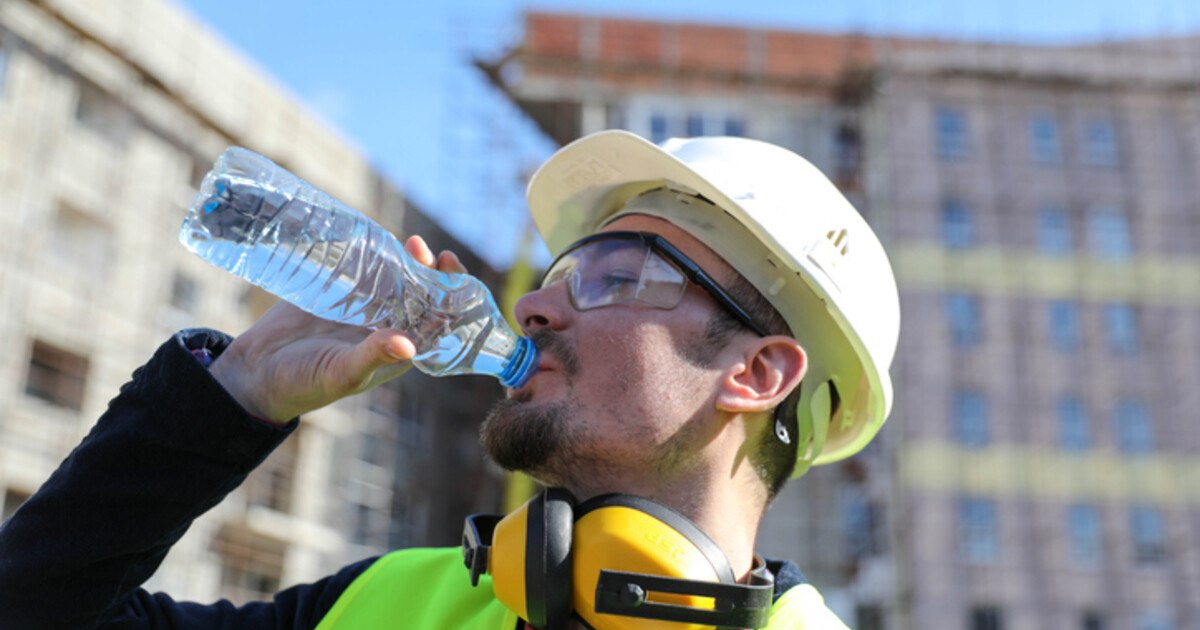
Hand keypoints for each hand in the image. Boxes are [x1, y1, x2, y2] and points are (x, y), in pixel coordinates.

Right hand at [210, 235, 468, 422]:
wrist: (256, 372)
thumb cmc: (304, 384)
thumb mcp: (341, 373)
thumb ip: (373, 357)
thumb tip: (409, 345)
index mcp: (399, 351)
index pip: (437, 323)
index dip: (451, 300)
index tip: (450, 279)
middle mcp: (387, 328)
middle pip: (422, 295)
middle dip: (431, 273)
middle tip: (425, 250)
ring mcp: (365, 309)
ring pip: (398, 280)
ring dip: (408, 262)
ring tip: (411, 243)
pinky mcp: (341, 293)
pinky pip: (367, 271)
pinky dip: (377, 256)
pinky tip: (379, 240)